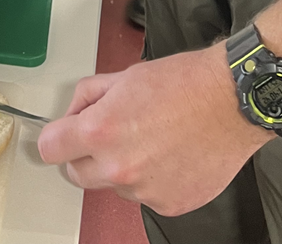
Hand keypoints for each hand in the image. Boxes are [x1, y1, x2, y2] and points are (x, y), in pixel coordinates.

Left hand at [37, 45, 270, 213]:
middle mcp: (119, 168)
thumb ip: (89, 96)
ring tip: (152, 137)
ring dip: (122, 167)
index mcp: (101, 130)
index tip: (63, 134)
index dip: (56, 137)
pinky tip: (170, 154)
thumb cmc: (183, 83)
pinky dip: (152, 179)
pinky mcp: (170, 205)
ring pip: (114, 185)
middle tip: (109, 131)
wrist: (231, 102)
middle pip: (75, 174)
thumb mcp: (124, 75)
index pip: (50, 149)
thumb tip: (74, 114)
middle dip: (84, 154)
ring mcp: (144, 191)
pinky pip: (146, 195)